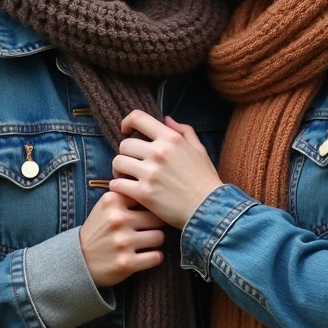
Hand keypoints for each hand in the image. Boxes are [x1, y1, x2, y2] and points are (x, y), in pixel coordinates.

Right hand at [78, 191, 165, 287]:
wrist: (79, 260)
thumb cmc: (98, 231)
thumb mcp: (105, 207)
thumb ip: (126, 196)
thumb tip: (155, 192)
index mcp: (112, 201)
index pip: (146, 197)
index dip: (149, 206)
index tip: (146, 213)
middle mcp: (118, 220)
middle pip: (157, 218)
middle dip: (155, 225)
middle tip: (149, 230)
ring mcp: (123, 242)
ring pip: (160, 237)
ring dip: (155, 242)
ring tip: (147, 243)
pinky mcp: (127, 263)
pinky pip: (156, 257)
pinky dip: (154, 257)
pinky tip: (146, 256)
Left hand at [110, 111, 222, 229]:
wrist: (209, 208)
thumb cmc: (205, 179)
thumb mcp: (199, 149)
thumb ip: (183, 131)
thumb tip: (166, 119)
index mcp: (171, 138)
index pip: (138, 118)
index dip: (127, 122)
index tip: (126, 131)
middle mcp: (158, 152)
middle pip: (124, 144)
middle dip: (126, 154)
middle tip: (131, 163)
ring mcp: (150, 173)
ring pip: (117, 162)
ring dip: (119, 170)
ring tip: (126, 177)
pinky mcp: (144, 193)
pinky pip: (117, 184)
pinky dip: (117, 187)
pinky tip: (125, 190)